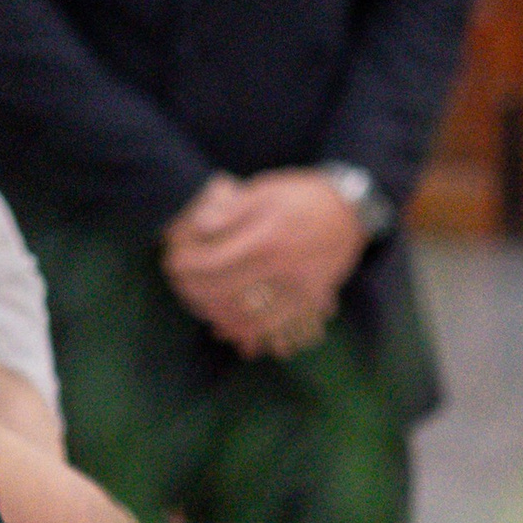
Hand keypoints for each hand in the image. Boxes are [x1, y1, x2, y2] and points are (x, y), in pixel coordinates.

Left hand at [162, 170, 362, 358]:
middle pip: (225, 291)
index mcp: (266, 236)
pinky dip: (249, 332)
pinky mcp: (310, 300)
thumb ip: (231, 209)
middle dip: (194, 292)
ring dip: (217, 315)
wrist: (351, 211)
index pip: (214, 261)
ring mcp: (298, 287)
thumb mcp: (265, 190)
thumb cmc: (302, 196)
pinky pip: (276, 326)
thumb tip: (199, 225)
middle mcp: (281, 266)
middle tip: (178, 286)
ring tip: (198, 307)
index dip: (187, 266)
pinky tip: (229, 330)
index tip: (171, 264)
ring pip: (248, 315)